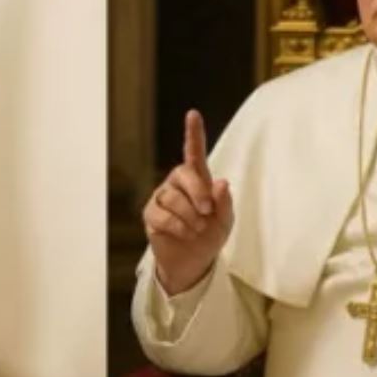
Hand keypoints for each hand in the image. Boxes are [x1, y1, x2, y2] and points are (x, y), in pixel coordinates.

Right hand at [142, 109, 232, 294]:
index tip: (193, 114)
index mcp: (198, 179)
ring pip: (173, 198)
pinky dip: (179, 226)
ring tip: (198, 228)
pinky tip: (186, 233)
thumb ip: (224, 202)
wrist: (194, 262)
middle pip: (184, 173)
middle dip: (198, 192)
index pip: (194, 152)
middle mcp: (177, 183)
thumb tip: (221, 182)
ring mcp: (162, 198)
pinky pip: (162, 215)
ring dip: (190, 216)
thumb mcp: (225, 220)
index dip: (193, 133)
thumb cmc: (211, 234)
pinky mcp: (151, 215)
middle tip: (208, 211)